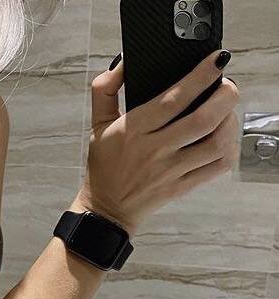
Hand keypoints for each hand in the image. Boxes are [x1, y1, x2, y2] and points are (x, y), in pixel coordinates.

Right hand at [75, 50, 239, 234]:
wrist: (107, 209)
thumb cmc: (105, 165)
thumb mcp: (97, 125)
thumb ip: (105, 90)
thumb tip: (123, 64)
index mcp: (134, 130)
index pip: (174, 99)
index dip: (202, 76)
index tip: (217, 60)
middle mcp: (154, 151)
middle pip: (204, 119)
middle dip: (226, 95)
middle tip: (226, 85)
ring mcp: (171, 171)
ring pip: (216, 143)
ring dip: (230, 122)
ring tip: (225, 112)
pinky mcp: (182, 187)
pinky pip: (217, 166)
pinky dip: (229, 148)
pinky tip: (223, 138)